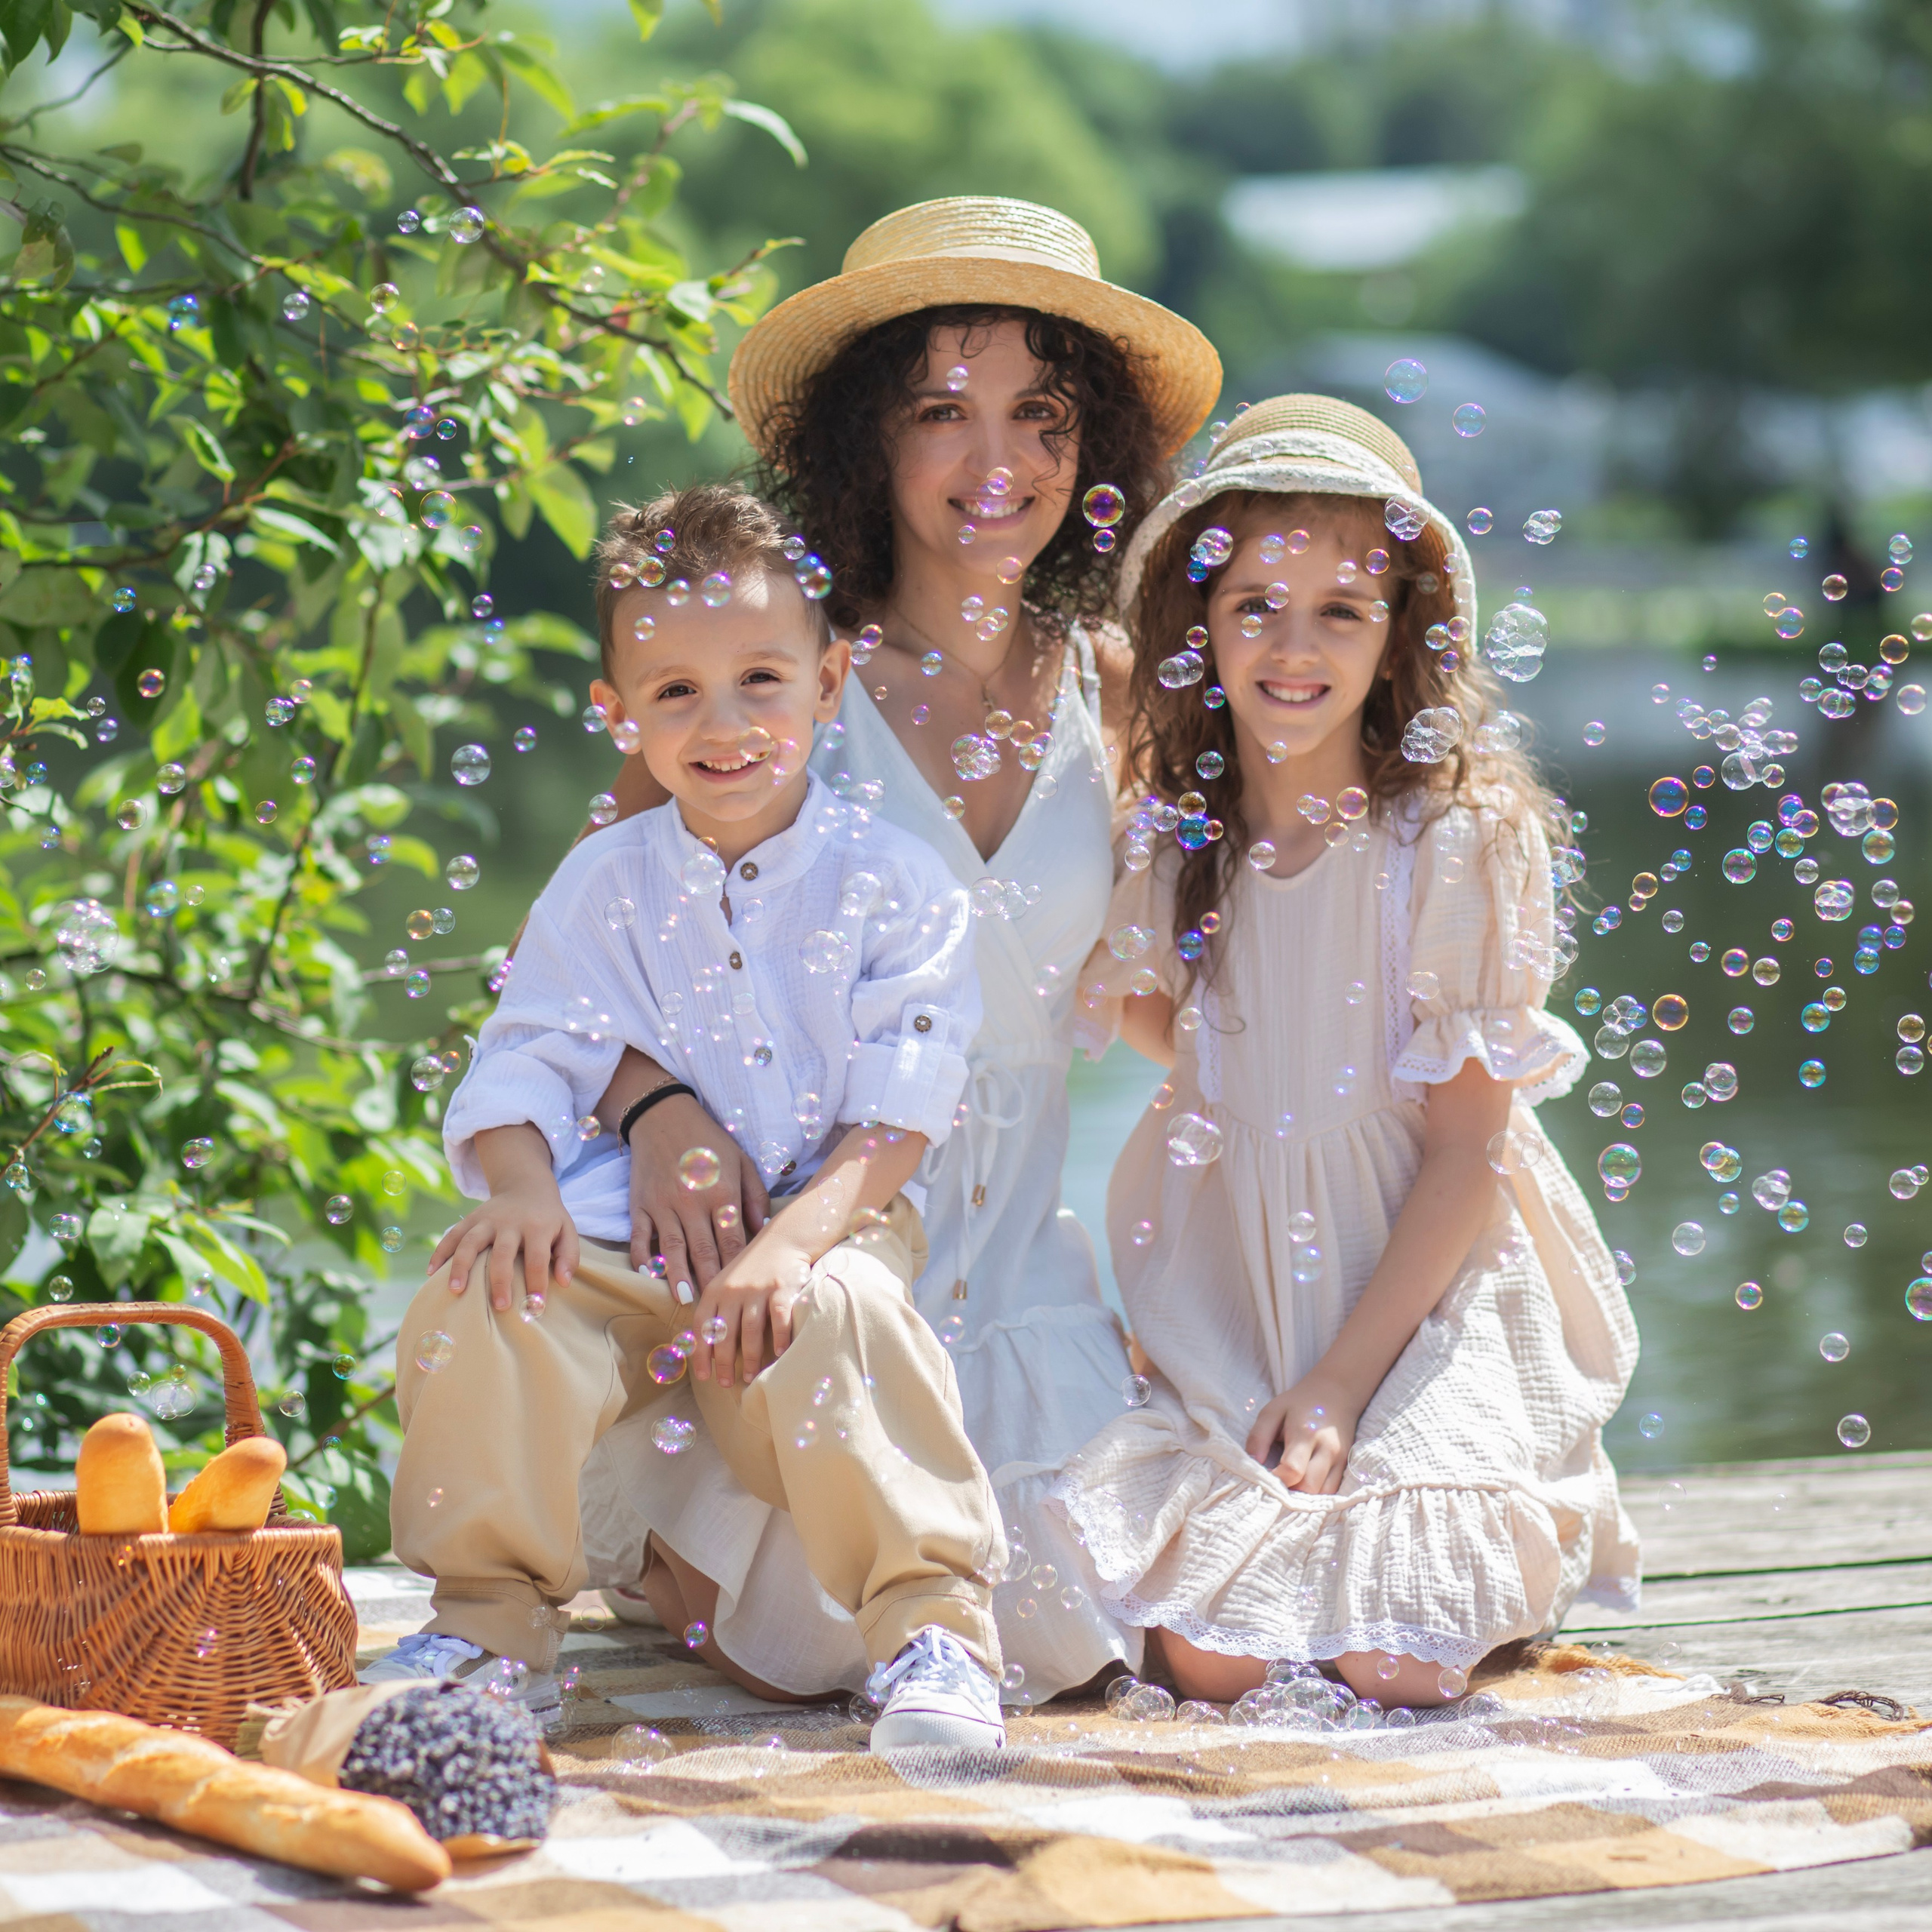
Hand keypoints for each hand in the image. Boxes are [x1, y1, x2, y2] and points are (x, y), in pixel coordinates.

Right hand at [428, 1178, 576, 1312]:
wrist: (526, 1186)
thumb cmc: (548, 1217)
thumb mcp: (567, 1230)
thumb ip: (569, 1255)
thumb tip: (564, 1282)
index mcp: (537, 1227)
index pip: (538, 1258)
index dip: (537, 1282)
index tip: (536, 1305)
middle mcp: (509, 1223)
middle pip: (502, 1253)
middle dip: (500, 1280)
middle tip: (501, 1306)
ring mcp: (486, 1220)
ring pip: (470, 1242)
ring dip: (461, 1266)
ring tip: (456, 1291)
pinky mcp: (469, 1219)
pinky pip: (451, 1235)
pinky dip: (440, 1253)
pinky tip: (431, 1273)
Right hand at [625, 1093, 769, 1301]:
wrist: (663, 1116)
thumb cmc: (709, 1141)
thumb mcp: (741, 1161)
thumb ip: (755, 1196)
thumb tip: (763, 1230)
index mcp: (722, 1192)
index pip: (731, 1239)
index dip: (737, 1267)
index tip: (742, 1289)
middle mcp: (692, 1201)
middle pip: (703, 1250)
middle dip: (710, 1281)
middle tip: (717, 1308)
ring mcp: (663, 1203)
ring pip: (672, 1248)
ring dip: (678, 1277)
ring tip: (684, 1299)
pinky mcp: (639, 1203)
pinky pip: (640, 1235)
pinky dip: (643, 1256)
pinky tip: (649, 1274)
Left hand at [690, 1233, 811, 1387]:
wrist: (783, 1238)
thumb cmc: (753, 1268)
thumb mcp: (728, 1283)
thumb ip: (718, 1309)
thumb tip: (708, 1349)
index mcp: (715, 1290)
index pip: (702, 1326)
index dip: (700, 1353)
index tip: (702, 1376)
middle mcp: (733, 1290)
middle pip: (724, 1333)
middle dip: (723, 1363)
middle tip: (726, 1384)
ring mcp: (757, 1289)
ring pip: (750, 1330)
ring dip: (749, 1357)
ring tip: (750, 1376)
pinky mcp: (781, 1287)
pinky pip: (779, 1318)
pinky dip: (779, 1338)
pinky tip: (779, 1354)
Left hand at [1245, 1374, 1359, 1495]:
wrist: (1336, 1393)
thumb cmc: (1299, 1403)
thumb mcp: (1273, 1410)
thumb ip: (1259, 1436)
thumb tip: (1253, 1463)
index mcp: (1306, 1433)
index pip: (1292, 1470)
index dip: (1275, 1480)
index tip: (1263, 1478)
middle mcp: (1327, 1449)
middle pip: (1309, 1487)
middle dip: (1289, 1492)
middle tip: (1275, 1486)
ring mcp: (1340, 1459)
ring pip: (1322, 1494)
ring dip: (1303, 1496)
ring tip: (1288, 1486)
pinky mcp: (1346, 1465)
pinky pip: (1332, 1491)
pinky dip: (1316, 1495)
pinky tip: (1302, 1486)